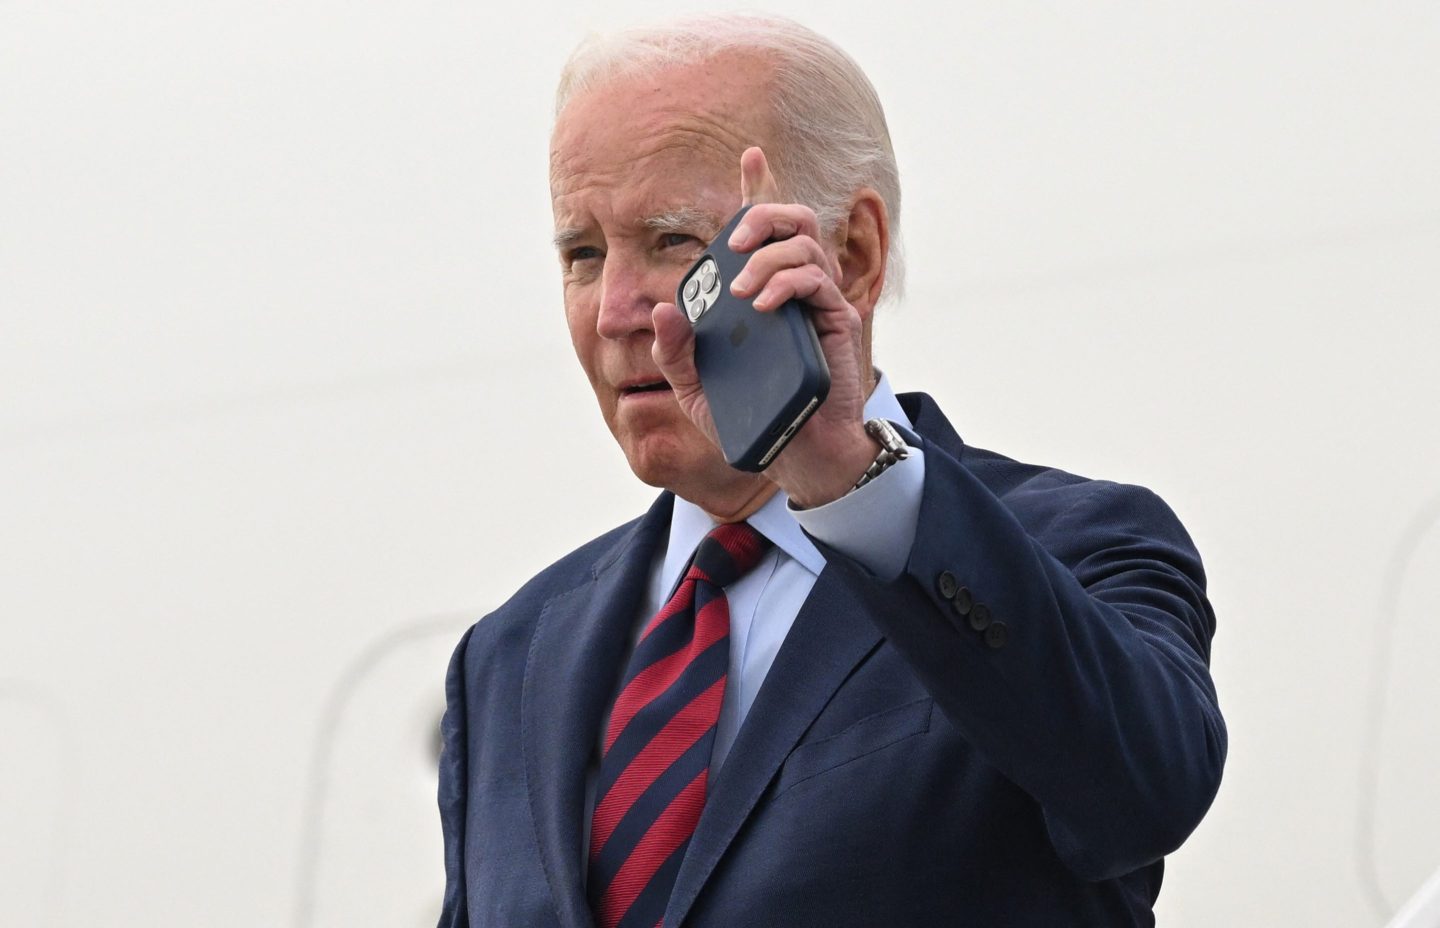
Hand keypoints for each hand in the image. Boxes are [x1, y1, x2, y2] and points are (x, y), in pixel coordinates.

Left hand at [652, 147, 878, 507]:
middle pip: (790, 219)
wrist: (794, 453)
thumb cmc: (749, 418)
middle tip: (727, 243)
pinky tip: (763, 304)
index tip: (750, 155)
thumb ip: (675, 352)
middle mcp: (792, 287)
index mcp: (759, 291)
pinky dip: (786, 282)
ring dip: (766, 255)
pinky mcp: (835, 321)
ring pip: (805, 241)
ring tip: (741, 291)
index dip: (757, 188)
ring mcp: (817, 301)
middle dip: (759, 213)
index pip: (763, 231)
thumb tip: (662, 311)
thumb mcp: (696, 388)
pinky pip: (816, 279)